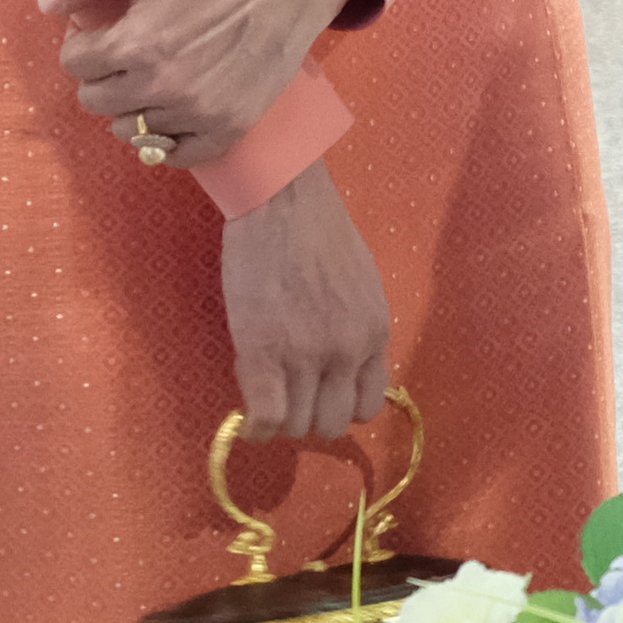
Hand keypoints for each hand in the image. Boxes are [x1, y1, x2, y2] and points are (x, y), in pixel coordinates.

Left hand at [47, 0, 365, 166]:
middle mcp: (164, 88)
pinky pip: (173, 155)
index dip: (81, 41)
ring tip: (152, 72)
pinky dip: (164, 138)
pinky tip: (172, 107)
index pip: (75, 63)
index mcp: (138, 43)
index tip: (101, 28)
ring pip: (129, 130)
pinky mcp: (229, 129)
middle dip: (100, 72)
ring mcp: (198, 115)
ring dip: (129, 104)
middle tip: (125, 47)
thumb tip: (47, 4)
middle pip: (95, 100)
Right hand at [222, 166, 391, 439]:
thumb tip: (336, 367)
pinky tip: (248, 415)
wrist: (280, 197)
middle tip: (285, 392)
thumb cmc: (314, 228)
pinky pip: (267, 417)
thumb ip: (354, 329)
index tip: (317, 394)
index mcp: (375, 332)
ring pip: (298, 425)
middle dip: (307, 415)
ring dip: (279, 418)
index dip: (338, 405)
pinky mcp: (265, 351)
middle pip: (333, 423)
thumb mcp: (358, 285)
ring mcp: (307, 354)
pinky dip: (256, 425)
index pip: (369, 405)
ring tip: (263, 389)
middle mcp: (348, 350)